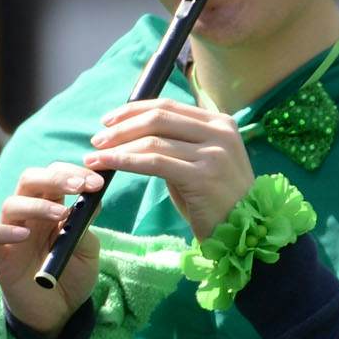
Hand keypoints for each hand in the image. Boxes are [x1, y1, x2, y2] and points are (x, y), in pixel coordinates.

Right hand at [0, 161, 103, 335]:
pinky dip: (2, 231)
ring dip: (37, 205)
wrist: (59, 312)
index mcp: (51, 207)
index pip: (54, 176)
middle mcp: (28, 215)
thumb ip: (85, 224)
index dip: (74, 173)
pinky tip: (24, 235)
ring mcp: (10, 234)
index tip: (98, 182)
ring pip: (11, 204)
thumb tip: (92, 198)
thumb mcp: (87, 250)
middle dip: (55, 178)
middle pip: (29, 180)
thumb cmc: (71, 275)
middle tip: (79, 186)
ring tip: (60, 216)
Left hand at [87, 101, 253, 238]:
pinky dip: (125, 161)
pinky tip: (107, 165)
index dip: (133, 110)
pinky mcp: (203, 175)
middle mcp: (220, 133)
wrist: (243, 232)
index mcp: (221, 123)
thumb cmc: (216, 200)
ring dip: (117, 146)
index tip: (108, 120)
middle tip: (96, 139)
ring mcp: (214, 153)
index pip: (168, 106)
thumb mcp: (200, 163)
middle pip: (158, 118)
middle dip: (121, 127)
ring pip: (153, 140)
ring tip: (95, 156)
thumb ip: (177, 144)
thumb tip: (133, 133)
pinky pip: (155, 162)